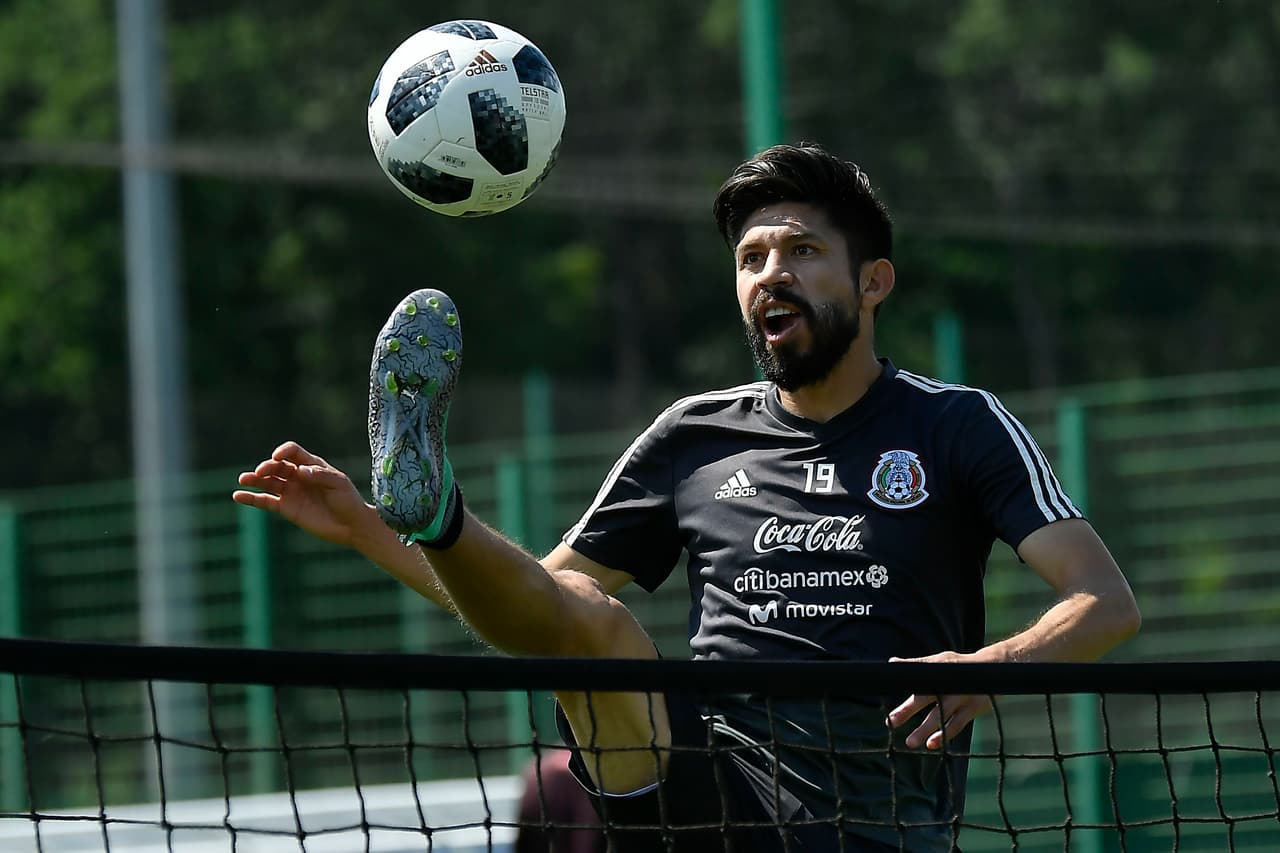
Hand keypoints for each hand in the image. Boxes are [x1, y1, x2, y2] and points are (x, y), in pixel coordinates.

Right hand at [232, 441, 378, 548]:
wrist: (351, 525)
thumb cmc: (348, 500)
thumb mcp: (338, 484)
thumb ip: (320, 475)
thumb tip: (300, 471)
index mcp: (312, 465)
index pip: (292, 452)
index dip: (284, 452)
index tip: (278, 457)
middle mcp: (298, 476)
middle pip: (277, 466)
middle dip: (267, 467)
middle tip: (260, 472)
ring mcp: (291, 492)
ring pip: (268, 482)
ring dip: (254, 479)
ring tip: (243, 479)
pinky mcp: (286, 508)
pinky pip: (265, 501)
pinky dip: (251, 498)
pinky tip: (238, 496)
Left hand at [885, 650, 994, 749]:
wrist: (995, 669)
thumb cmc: (960, 666)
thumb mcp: (940, 661)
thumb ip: (917, 664)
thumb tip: (892, 663)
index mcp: (937, 669)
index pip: (915, 676)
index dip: (902, 683)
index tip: (887, 689)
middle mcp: (948, 683)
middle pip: (924, 697)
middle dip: (907, 710)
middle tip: (891, 721)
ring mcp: (960, 697)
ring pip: (940, 716)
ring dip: (925, 730)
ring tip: (910, 743)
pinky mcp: (972, 709)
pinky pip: (956, 725)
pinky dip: (944, 735)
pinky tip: (931, 745)